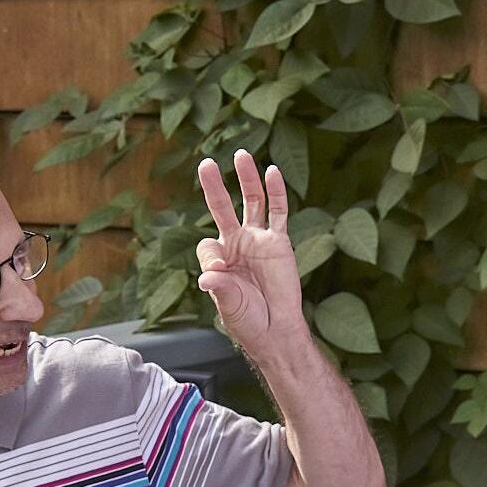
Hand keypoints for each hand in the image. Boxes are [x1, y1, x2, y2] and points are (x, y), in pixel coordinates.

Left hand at [195, 150, 304, 351]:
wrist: (276, 330)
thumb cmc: (248, 320)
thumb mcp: (227, 303)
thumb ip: (219, 285)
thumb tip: (209, 272)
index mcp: (220, 259)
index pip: (207, 244)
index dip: (212, 256)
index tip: (221, 271)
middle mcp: (238, 244)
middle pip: (223, 207)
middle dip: (214, 186)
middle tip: (206, 164)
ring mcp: (259, 240)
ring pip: (252, 202)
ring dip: (246, 180)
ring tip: (242, 156)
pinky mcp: (280, 242)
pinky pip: (278, 212)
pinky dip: (276, 192)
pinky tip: (272, 172)